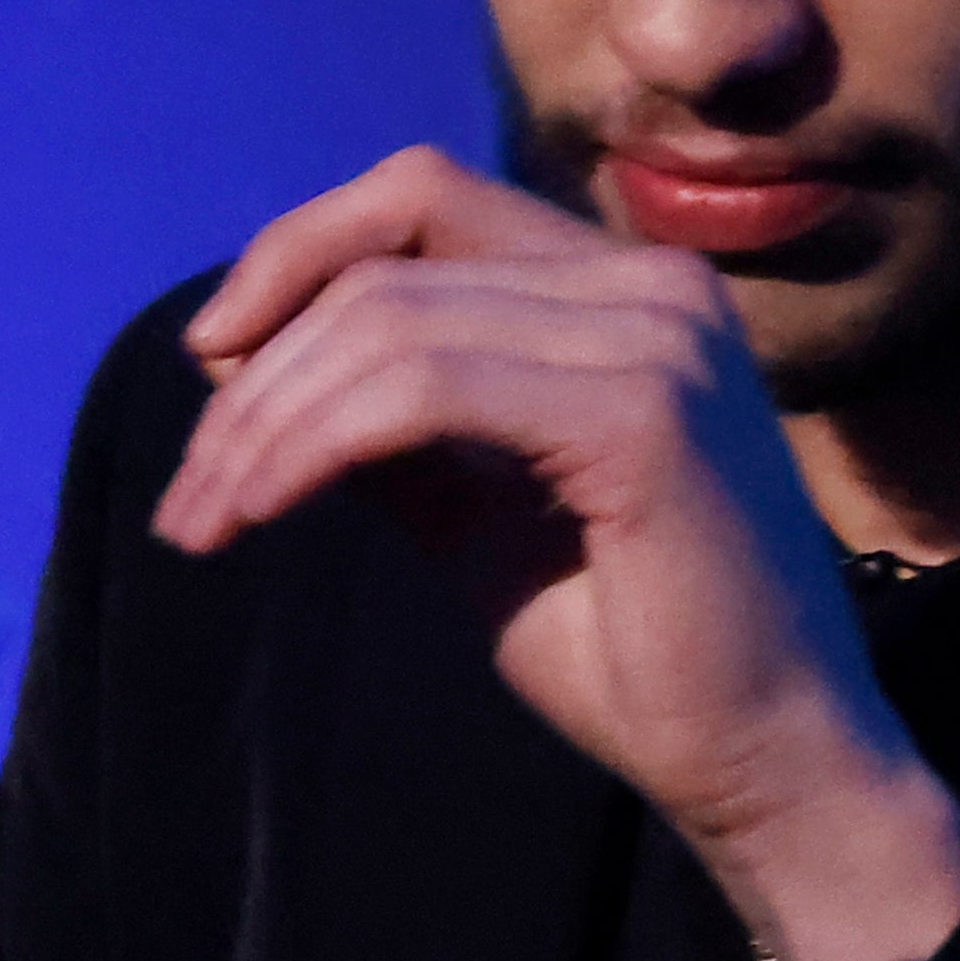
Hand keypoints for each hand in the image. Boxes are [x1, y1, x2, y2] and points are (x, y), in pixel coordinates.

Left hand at [154, 146, 959, 960]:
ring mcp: (660, 339)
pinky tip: (258, 512)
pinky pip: (423, 392)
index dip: (296, 254)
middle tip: (188, 496)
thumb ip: (397, 432)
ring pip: (390, 323)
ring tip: (204, 520)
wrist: (771, 762)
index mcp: (630, 294)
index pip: (427, 198)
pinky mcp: (645, 413)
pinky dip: (314, 446)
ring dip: (266, 423)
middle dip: (257, 370)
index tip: (209, 364)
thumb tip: (245, 366)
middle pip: (389, 260)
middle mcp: (656, 286)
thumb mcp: (485, 516)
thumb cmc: (644, 656)